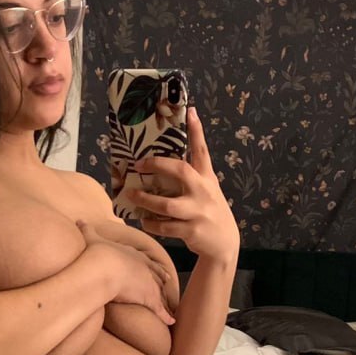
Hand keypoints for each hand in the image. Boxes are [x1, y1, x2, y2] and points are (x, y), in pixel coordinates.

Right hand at [77, 219, 175, 323]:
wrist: (103, 267)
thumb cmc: (97, 253)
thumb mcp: (91, 239)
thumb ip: (86, 230)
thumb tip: (79, 220)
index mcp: (132, 254)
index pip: (144, 259)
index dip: (149, 263)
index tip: (154, 266)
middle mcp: (144, 268)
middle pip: (155, 274)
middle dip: (161, 277)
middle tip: (167, 280)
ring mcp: (148, 283)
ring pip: (159, 291)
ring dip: (165, 298)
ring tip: (170, 303)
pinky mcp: (148, 298)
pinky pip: (159, 310)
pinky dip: (166, 316)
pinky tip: (171, 321)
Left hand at [125, 107, 239, 263]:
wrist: (224, 243)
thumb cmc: (209, 211)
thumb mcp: (207, 190)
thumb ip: (192, 176)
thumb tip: (164, 162)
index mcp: (207, 178)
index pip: (202, 151)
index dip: (196, 131)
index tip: (190, 111)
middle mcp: (203, 191)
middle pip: (181, 171)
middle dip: (158, 165)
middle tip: (139, 164)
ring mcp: (198, 211)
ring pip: (167, 204)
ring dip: (146, 200)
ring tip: (132, 195)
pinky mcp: (192, 230)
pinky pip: (166, 226)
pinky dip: (152, 224)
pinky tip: (144, 220)